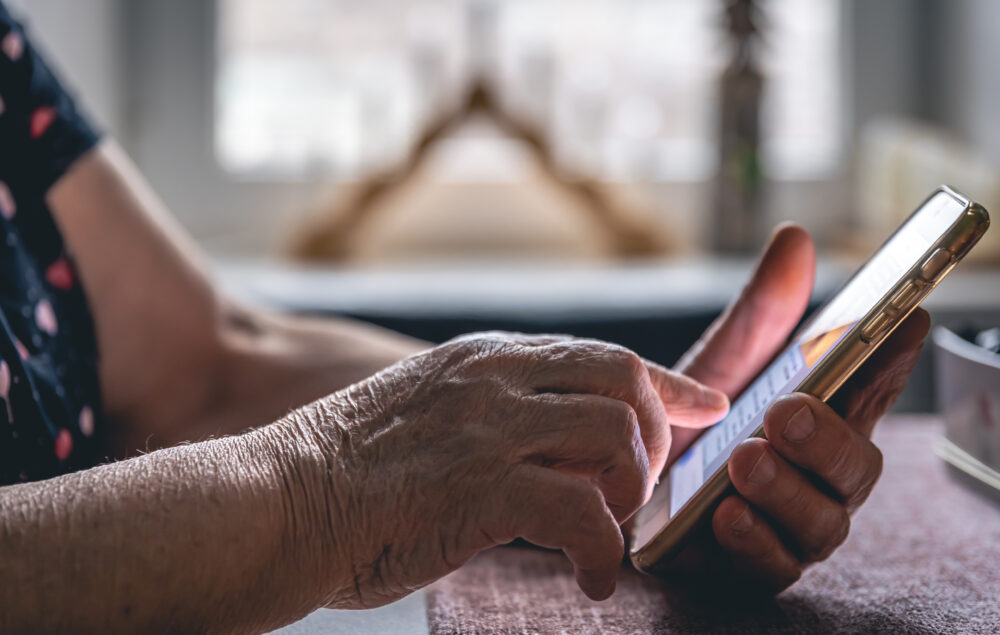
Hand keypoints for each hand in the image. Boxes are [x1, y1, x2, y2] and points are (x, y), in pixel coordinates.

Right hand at [281, 332, 728, 607]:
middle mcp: (493, 379)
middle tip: (639, 491)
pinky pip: (586, 515)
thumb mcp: (423, 413)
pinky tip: (590, 580)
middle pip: (623, 385)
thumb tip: (547, 446)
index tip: (708, 404)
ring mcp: (489, 426)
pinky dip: (604, 552)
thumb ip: (486, 413)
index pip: (601, 355)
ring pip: (616, 440)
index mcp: (483, 359)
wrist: (270, 501)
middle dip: (655, 440)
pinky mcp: (481, 484)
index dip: (667, 380)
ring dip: (630, 495)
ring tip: (606, 533)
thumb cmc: (342, 475)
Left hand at [664, 224, 929, 593]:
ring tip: (745, 460)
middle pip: (859, 466)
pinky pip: (772, 566)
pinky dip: (753, 540)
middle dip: (829, 438)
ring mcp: (791, 527)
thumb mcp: (715, 369)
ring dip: (787, 488)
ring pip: (824, 521)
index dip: (894, 359)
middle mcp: (818, 479)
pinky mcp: (751, 567)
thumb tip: (794, 237)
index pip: (872, 391)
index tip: (904, 319)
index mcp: (820, 424)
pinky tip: (725, 515)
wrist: (616, 487)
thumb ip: (757, 316)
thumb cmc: (685, 430)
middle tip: (786, 411)